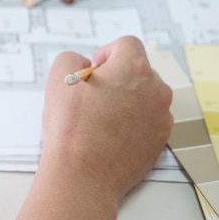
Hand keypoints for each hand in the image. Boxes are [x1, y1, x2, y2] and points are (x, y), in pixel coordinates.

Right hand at [40, 35, 173, 200]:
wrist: (83, 175)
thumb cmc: (71, 128)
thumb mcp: (59, 78)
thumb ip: (71, 58)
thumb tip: (84, 65)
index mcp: (134, 69)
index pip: (126, 44)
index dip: (105, 54)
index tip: (92, 71)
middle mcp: (155, 90)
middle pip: (137, 70)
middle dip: (115, 78)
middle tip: (90, 96)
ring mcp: (161, 117)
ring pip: (143, 96)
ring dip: (124, 99)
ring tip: (98, 118)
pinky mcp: (159, 140)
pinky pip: (146, 120)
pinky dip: (130, 122)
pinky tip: (108, 134)